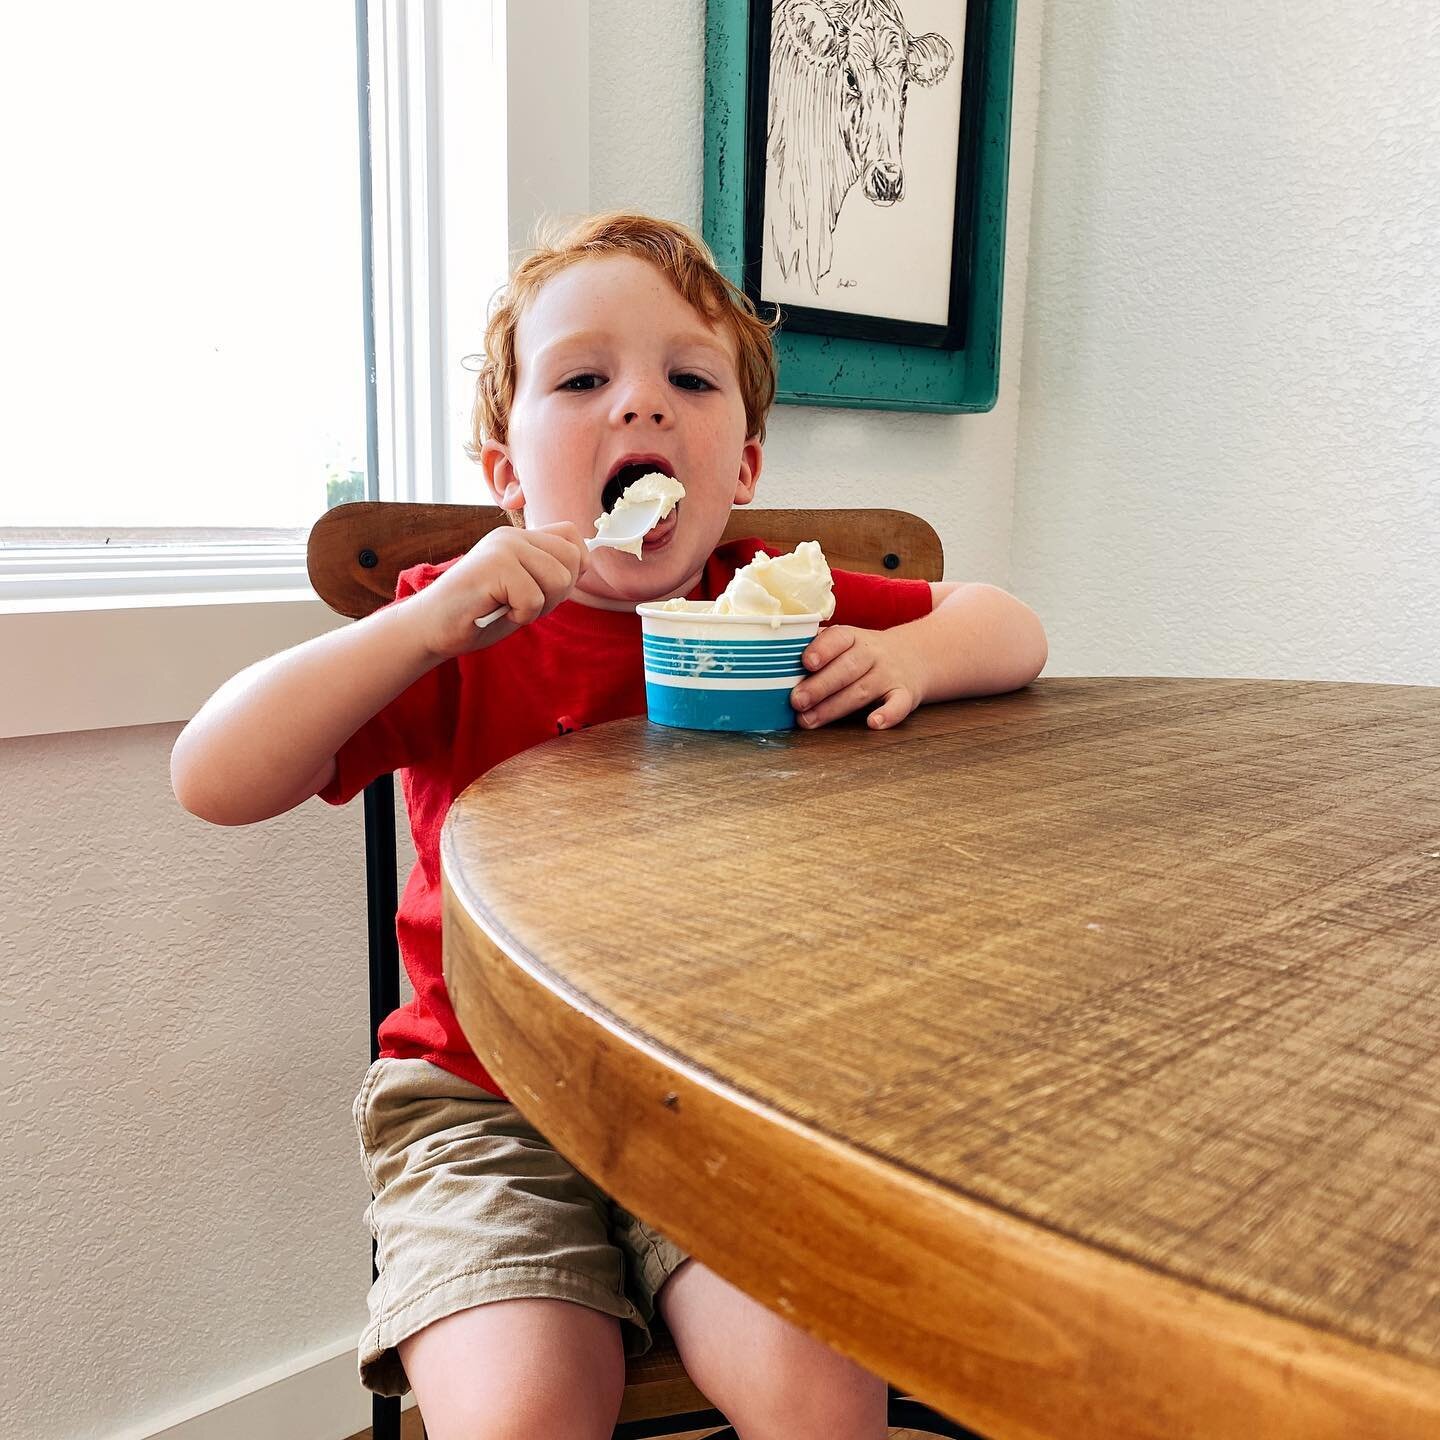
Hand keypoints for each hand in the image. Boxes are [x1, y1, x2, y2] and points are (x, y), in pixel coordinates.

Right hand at [411, 522, 588, 659]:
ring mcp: (502, 547)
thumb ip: (549, 572)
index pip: (571, 536)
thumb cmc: (478, 613)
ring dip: (538, 606)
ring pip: (559, 580)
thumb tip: (586, 561)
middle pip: (572, 560)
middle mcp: (512, 535)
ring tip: (508, 606)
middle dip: (557, 594)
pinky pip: (534, 598)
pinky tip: (496, 611)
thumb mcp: (522, 588)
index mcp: (520, 537)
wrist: (433, 627)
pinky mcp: (494, 566)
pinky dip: (520, 615)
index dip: (575, 566)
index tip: (550, 588)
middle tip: (523, 603)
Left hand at [790, 625, 925, 730]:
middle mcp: (872, 654)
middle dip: (820, 686)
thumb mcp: (844, 642)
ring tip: (809, 720)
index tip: (806, 663)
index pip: (838, 639)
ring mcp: (889, 675)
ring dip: (835, 707)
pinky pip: (899, 704)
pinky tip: (873, 723)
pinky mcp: (905, 694)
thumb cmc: (863, 654)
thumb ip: (815, 648)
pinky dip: (889, 714)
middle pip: (846, 668)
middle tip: (796, 701)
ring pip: (863, 690)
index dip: (822, 649)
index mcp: (852, 638)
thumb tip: (773, 658)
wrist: (915, 656)